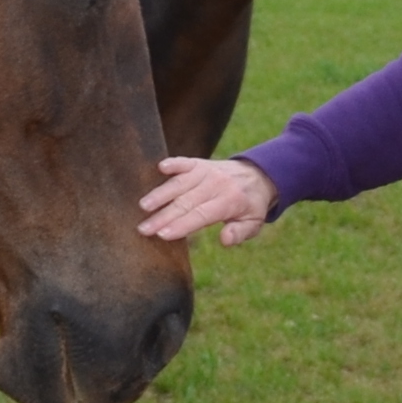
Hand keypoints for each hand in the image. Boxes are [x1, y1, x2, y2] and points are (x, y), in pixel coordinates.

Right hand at [138, 156, 277, 244]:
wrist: (258, 175)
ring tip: (143, 206)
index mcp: (228, 202)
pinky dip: (174, 163)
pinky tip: (160, 167)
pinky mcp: (199, 163)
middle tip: (143, 228)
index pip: (200, 215)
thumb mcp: (252, 223)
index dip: (181, 225)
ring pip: (180, 183)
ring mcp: (206, 172)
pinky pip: (185, 162)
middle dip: (163, 216)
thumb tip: (224, 240)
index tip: (162, 234)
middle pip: (185, 202)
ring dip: (160, 194)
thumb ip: (239, 233)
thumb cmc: (250, 206)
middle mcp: (215, 185)